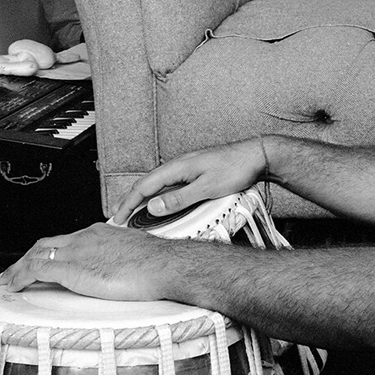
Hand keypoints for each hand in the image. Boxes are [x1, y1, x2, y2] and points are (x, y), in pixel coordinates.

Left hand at [0, 223, 181, 299]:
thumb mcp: (135, 255)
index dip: (50, 252)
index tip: (44, 261)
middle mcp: (86, 238)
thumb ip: (120, 259)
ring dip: (17, 268)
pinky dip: (20, 277)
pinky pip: (36, 270)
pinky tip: (14, 286)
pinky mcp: (72, 269)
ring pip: (36, 255)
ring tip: (7, 280)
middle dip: (27, 258)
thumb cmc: (158, 264)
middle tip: (15, 271)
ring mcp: (77, 252)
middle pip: (46, 245)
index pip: (67, 240)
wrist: (165, 265)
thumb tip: (121, 270)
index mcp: (101, 233)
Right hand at [111, 138, 266, 225]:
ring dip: (143, 197)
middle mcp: (179, 165)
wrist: (257, 155)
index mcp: (177, 167)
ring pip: (158, 184)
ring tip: (133, 211)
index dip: (128, 203)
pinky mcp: (195, 171)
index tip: (117, 218)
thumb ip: (179, 198)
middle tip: (118, 216)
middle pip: (147, 184)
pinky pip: (170, 184)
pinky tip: (161, 202)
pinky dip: (159, 194)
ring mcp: (187, 167)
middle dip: (129, 200)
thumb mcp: (206, 188)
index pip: (143, 186)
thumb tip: (153, 207)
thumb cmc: (236, 167)